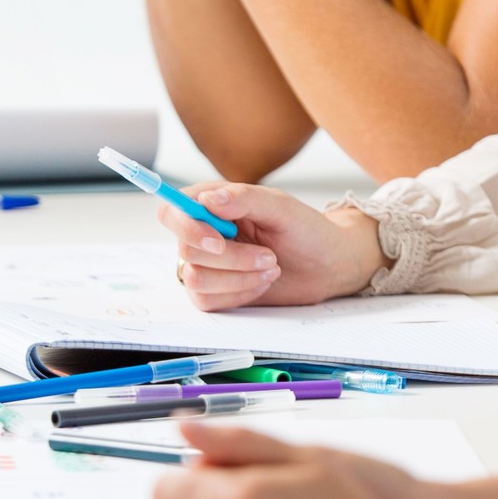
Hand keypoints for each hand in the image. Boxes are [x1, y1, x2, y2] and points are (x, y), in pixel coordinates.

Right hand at [163, 184, 388, 309]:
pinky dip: (238, 294)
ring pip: (195, 279)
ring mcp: (206, 265)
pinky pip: (206, 300)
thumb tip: (208, 199)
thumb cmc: (306, 231)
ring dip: (238, 278)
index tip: (219, 239)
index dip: (186, 227)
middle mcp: (202, 234)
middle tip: (268, 256)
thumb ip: (244, 198)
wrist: (326, 265)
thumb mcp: (281, 207)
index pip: (171, 211)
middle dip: (231, 258)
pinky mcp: (213, 291)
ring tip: (270, 268)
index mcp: (211, 204)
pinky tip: (260, 283)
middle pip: (185, 250)